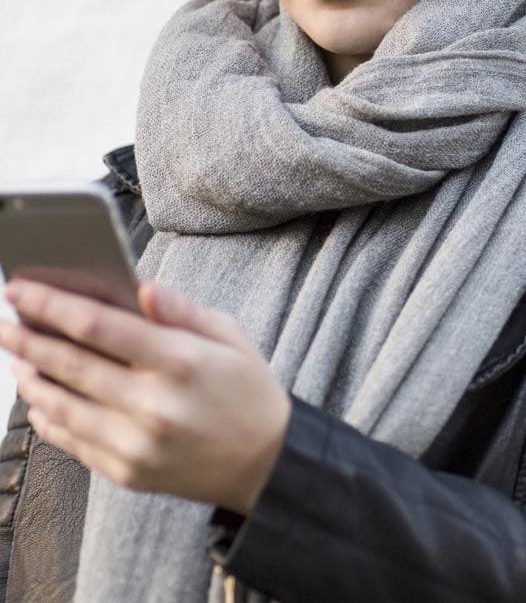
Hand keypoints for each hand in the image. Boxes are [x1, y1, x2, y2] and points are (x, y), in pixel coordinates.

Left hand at [0, 279, 291, 515]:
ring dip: (31, 377)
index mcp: (179, 362)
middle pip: (71, 364)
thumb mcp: (229, 336)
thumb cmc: (248, 391)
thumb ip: (182, 310)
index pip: (99, 326)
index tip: (22, 290)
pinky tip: (38, 399)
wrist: (265, 464)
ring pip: (63, 405)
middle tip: (4, 321)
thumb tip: (141, 286)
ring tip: (15, 356)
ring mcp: (136, 444)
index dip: (53, 305)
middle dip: (28, 338)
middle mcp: (153, 405)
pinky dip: (48, 418)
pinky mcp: (127, 473)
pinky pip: (74, 442)